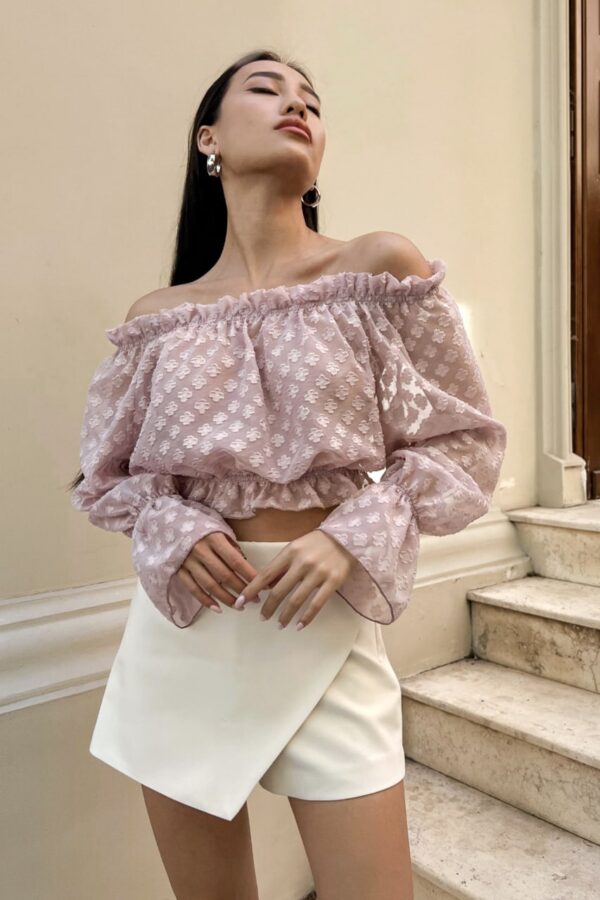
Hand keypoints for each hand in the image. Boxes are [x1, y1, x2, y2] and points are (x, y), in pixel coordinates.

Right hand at [174, 532, 258, 611]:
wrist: (168, 522)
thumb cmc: (200, 525)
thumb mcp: (218, 528)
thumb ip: (230, 546)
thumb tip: (244, 564)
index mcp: (214, 538)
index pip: (236, 561)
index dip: (249, 575)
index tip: (262, 585)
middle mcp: (200, 551)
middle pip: (224, 575)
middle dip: (241, 590)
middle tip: (254, 599)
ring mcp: (188, 562)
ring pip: (210, 585)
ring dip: (226, 598)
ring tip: (239, 607)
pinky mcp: (178, 570)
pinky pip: (193, 589)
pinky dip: (205, 600)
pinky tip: (217, 608)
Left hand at [236, 530, 354, 628]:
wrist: (346, 537)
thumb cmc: (316, 544)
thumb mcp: (295, 548)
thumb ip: (281, 566)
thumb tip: (265, 587)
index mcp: (290, 552)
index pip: (266, 574)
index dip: (252, 589)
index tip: (241, 602)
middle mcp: (302, 562)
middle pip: (279, 591)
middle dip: (268, 607)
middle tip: (262, 618)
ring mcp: (319, 573)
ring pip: (296, 600)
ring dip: (285, 616)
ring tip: (279, 624)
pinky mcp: (333, 582)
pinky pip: (316, 604)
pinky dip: (306, 618)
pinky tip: (299, 626)